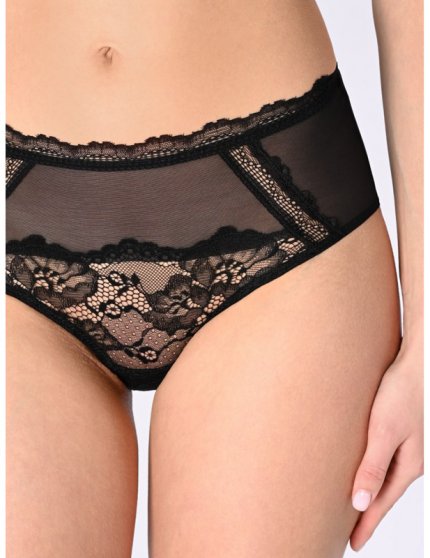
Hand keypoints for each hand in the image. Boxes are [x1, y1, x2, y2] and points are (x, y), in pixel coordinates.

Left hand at [349, 343, 423, 551]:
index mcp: (409, 465)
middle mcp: (410, 459)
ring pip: (385, 477)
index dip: (367, 524)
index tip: (354, 544)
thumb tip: (361, 503)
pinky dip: (372, 472)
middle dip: (369, 513)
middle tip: (352, 532)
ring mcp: (406, 446)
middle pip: (385, 493)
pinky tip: (363, 469)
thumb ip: (373, 466)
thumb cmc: (403, 392)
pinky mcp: (399, 431)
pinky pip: (384, 460)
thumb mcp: (384, 431)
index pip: (383, 503)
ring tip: (354, 506)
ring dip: (370, 492)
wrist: (417, 364)